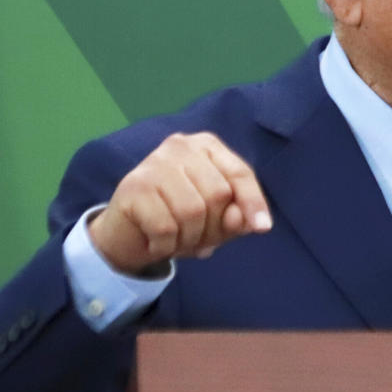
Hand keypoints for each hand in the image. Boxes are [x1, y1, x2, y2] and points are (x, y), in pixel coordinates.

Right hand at [87, 132, 270, 274]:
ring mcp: (154, 162)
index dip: (253, 202)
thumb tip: (248, 221)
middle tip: (197, 239)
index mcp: (207, 146)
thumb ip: (236, 217)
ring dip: (188, 239)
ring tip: (177, 240)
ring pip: (192, 212)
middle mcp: (180, 146)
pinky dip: (165, 245)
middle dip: (213, 228)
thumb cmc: (179, 220)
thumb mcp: (216, 221)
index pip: (240, 173)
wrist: (129, 235)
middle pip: (218, 194)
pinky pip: (165, 227)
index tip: (263, 228)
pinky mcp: (133, 186)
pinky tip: (157, 242)